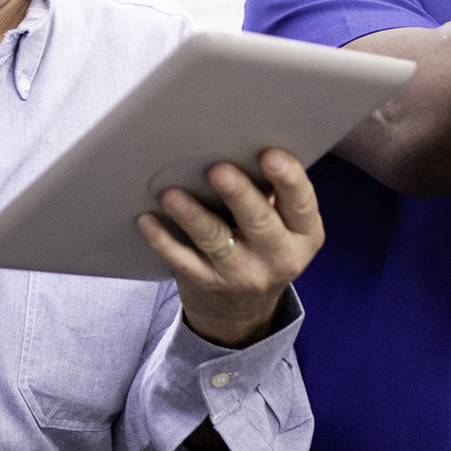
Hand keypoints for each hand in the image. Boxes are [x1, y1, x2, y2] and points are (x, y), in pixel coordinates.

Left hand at [137, 150, 321, 348]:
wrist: (241, 311)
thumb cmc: (259, 245)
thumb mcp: (281, 226)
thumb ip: (270, 191)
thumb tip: (240, 139)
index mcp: (304, 234)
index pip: (301, 203)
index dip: (288, 179)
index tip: (270, 154)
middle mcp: (278, 257)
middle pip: (259, 222)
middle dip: (239, 194)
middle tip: (218, 170)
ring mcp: (242, 275)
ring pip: (216, 241)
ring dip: (193, 215)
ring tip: (172, 194)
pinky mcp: (207, 284)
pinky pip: (182, 261)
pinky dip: (163, 240)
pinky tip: (147, 220)